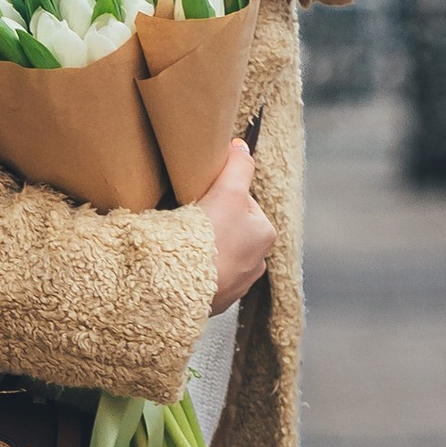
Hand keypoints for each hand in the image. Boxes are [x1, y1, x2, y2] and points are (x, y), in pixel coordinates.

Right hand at [197, 138, 275, 312]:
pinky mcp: (214, 300)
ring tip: (182, 243)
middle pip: (231, 228)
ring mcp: (236, 284)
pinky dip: (194, 269)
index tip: (200, 197)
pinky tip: (180, 263)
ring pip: (218, 253)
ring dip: (203, 248)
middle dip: (212, 222)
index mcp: (265, 235)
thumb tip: (242, 146)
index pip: (243, 202)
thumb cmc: (210, 240)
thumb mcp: (228, 192)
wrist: (180, 290)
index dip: (220, 194)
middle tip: (188, 219)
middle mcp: (257, 262)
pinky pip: (205, 276)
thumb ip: (238, 167)